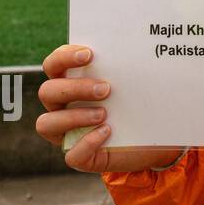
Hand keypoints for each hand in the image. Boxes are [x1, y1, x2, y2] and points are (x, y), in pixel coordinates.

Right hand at [36, 45, 184, 172]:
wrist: (157, 137)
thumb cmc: (141, 103)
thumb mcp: (136, 83)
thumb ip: (128, 68)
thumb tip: (139, 47)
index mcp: (71, 83)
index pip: (53, 65)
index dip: (63, 57)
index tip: (89, 54)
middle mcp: (63, 108)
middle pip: (48, 92)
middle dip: (74, 88)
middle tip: (105, 89)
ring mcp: (69, 134)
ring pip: (46, 124)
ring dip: (74, 116)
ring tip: (104, 114)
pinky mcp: (82, 157)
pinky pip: (72, 155)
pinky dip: (87, 142)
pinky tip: (108, 132)